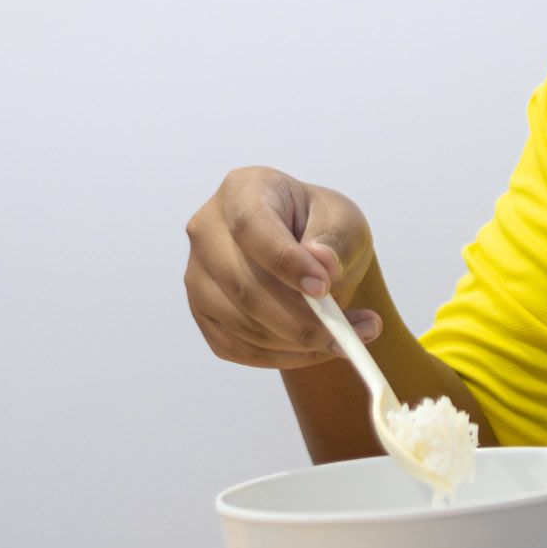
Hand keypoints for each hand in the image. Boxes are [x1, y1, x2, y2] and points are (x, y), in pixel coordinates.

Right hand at [184, 166, 379, 369]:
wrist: (309, 253)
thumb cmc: (322, 228)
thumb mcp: (343, 221)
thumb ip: (335, 240)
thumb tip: (323, 264)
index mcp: (242, 190)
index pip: (252, 227)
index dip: (285, 262)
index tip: (323, 289)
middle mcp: (208, 230)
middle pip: (243, 284)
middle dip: (299, 318)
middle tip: (347, 333)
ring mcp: (199, 274)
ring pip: (241, 322)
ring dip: (297, 342)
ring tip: (347, 339)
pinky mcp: (205, 313)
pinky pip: (239, 348)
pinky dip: (282, 357)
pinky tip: (317, 348)